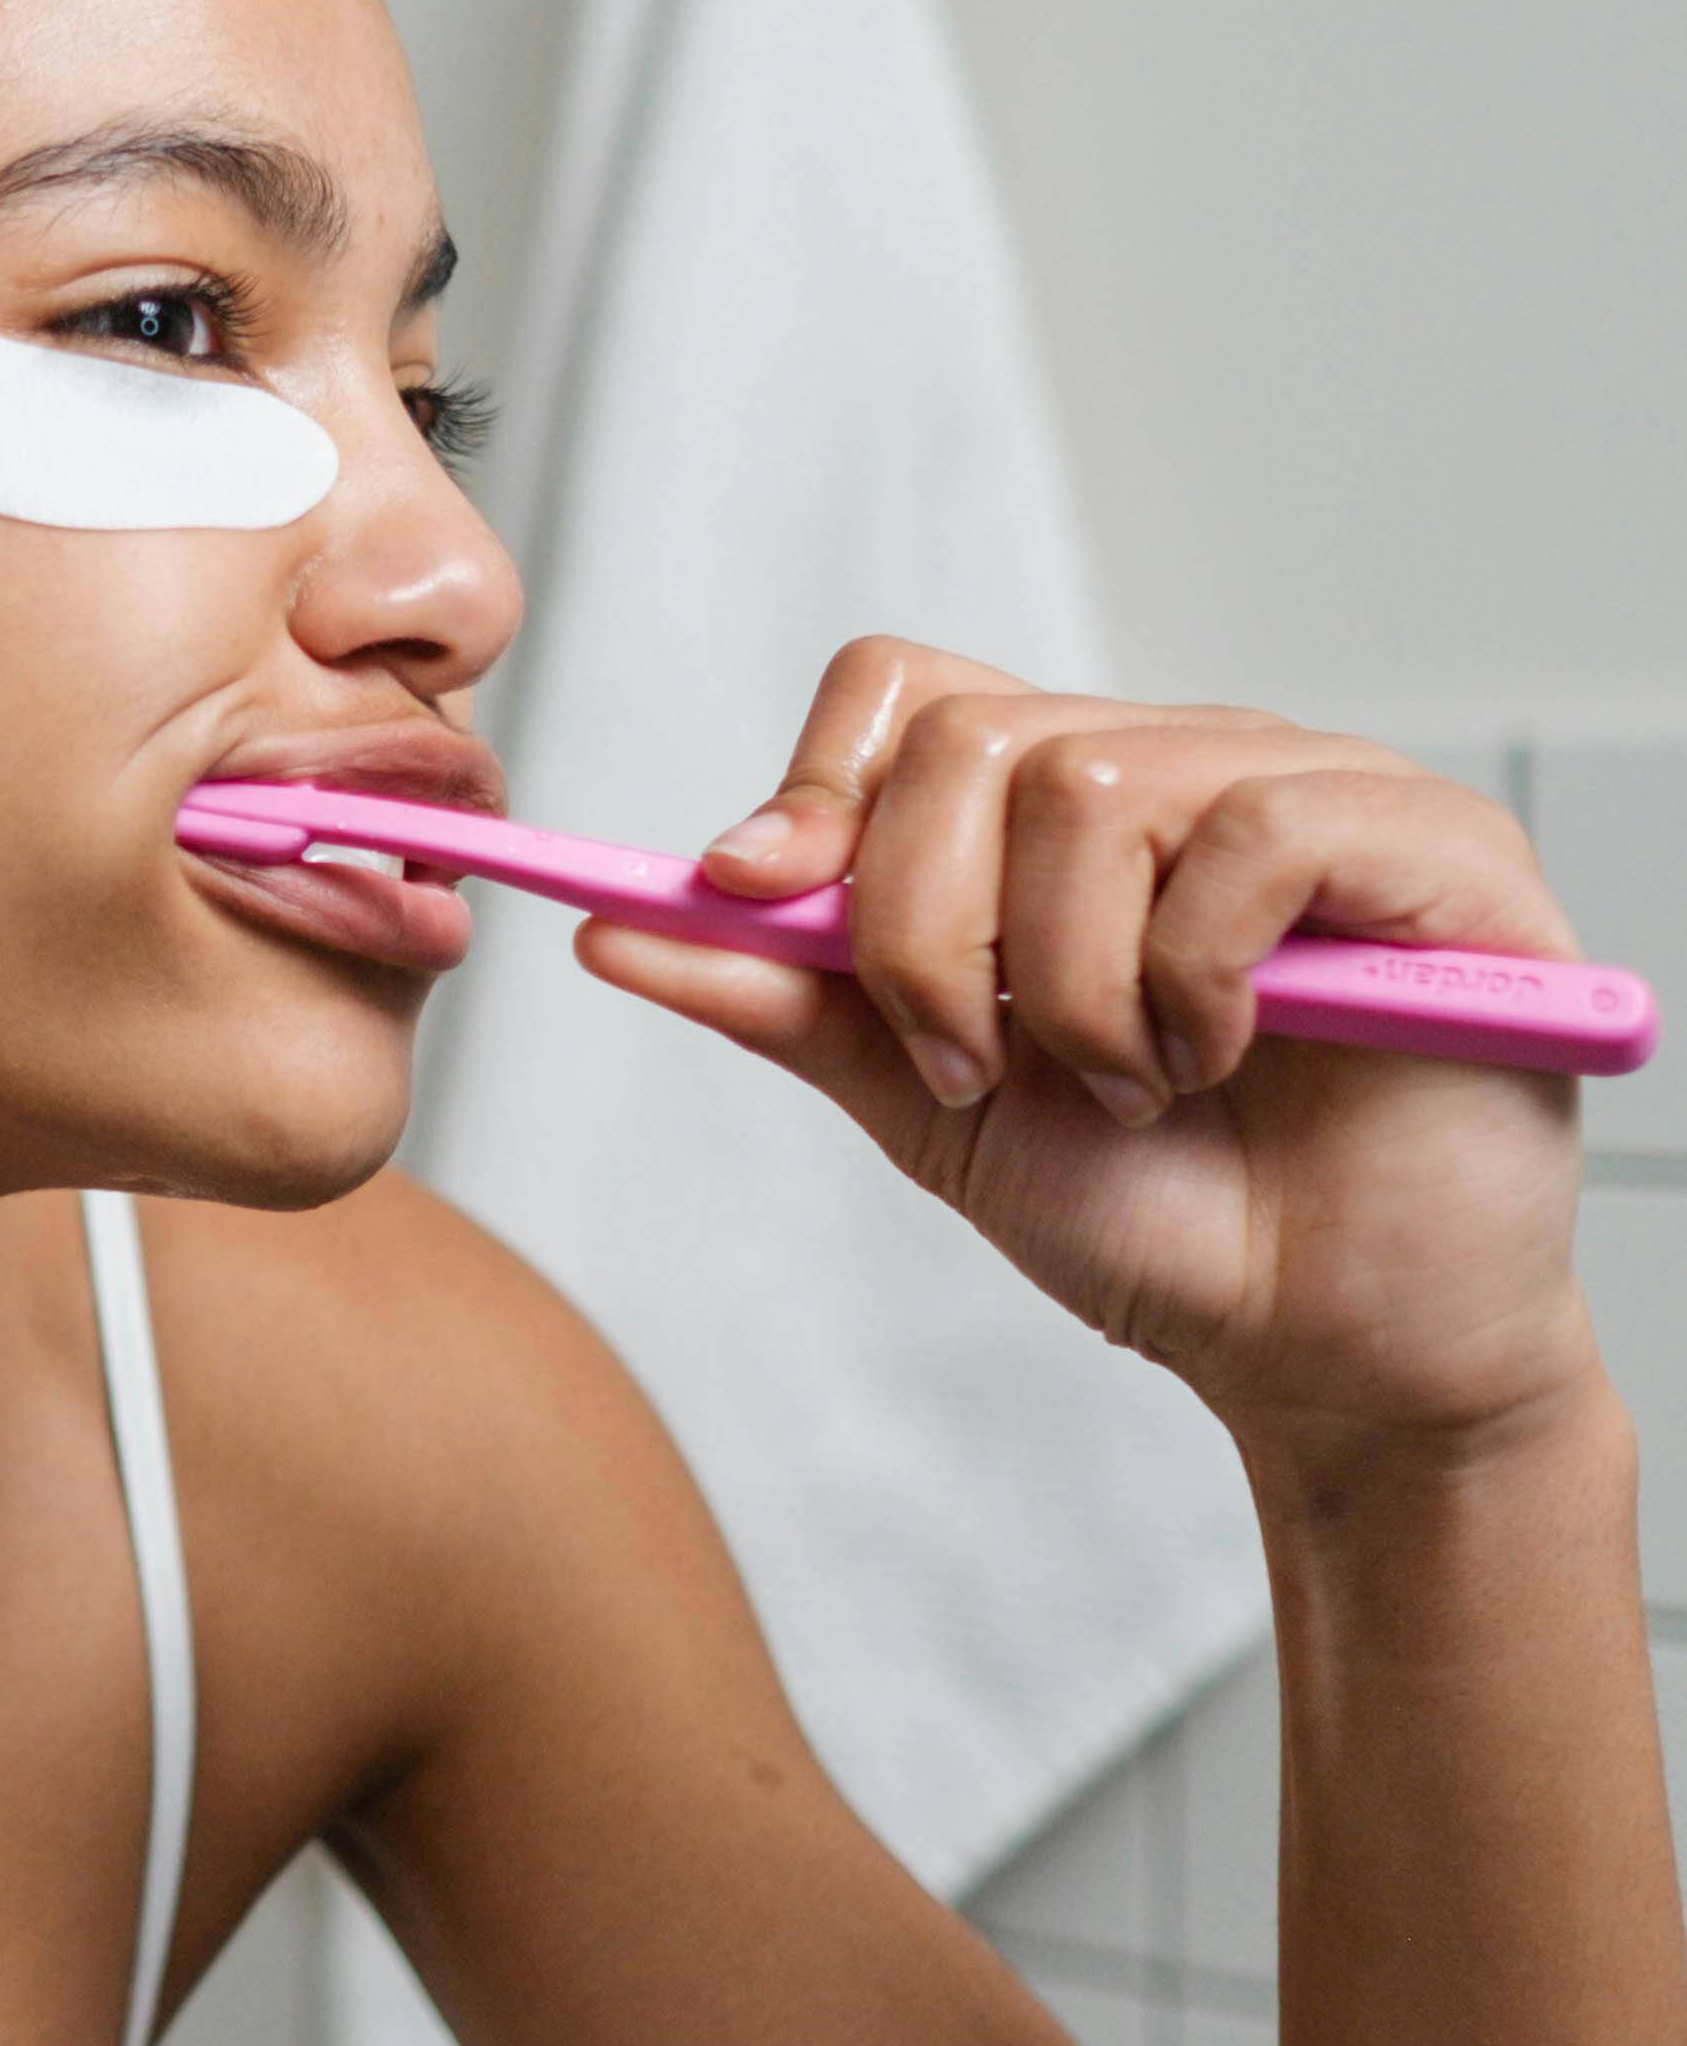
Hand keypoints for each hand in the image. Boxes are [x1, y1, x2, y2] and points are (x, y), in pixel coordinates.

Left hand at [573, 637, 1603, 1463]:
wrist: (1326, 1355)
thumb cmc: (1160, 1221)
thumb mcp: (931, 1108)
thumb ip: (788, 1004)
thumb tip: (611, 925)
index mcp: (1068, 809)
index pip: (906, 690)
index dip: (814, 787)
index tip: (753, 900)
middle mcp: (1188, 765)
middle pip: (971, 739)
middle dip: (924, 932)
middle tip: (977, 1066)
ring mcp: (1317, 793)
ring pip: (1094, 785)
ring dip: (1069, 983)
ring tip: (1131, 1086)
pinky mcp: (1434, 847)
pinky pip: (1255, 831)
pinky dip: (1195, 975)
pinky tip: (1223, 1059)